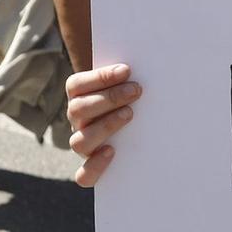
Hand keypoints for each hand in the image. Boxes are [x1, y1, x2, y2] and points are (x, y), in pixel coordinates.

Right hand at [67, 63, 139, 187]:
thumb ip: (129, 73)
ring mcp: (82, 143)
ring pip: (79, 141)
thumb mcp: (128, 80)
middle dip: (109, 98)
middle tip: (136, 90)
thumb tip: (154, 56)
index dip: (99, 77)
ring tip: (129, 114)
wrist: (133, 122)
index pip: (77, 85)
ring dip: (105, 126)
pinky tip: (112, 152)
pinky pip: (84, 175)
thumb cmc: (130, 94)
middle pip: (79, 110)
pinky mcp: (90, 167)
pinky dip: (95, 166)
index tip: (126, 70)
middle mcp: (76, 120)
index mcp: (78, 96)